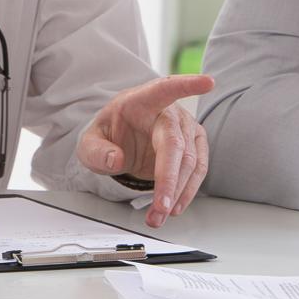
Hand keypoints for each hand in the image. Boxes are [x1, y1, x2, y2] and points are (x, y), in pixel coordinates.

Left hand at [76, 74, 213, 227]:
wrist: (122, 139)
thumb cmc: (111, 134)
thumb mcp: (90, 142)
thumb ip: (97, 151)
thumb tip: (116, 160)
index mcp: (143, 101)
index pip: (166, 88)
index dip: (187, 85)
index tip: (208, 82)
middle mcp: (170, 112)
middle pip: (176, 143)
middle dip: (170, 178)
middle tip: (161, 208)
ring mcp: (186, 128)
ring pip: (191, 161)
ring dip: (179, 192)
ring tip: (160, 216)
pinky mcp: (194, 145)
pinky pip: (198, 169)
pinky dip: (187, 191)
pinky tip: (175, 206)